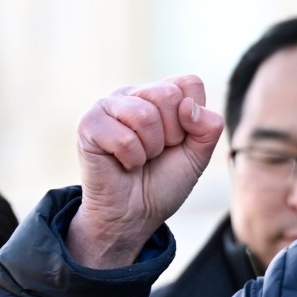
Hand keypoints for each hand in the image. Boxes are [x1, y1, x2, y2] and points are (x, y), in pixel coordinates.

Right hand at [69, 76, 224, 268]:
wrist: (136, 213)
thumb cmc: (164, 180)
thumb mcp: (198, 155)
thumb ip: (208, 128)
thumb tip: (188, 105)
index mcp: (160, 95)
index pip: (189, 83)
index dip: (193, 118)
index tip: (179, 140)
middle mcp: (134, 93)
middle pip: (167, 94)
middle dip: (171, 134)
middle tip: (157, 152)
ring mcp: (108, 106)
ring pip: (145, 115)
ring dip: (150, 148)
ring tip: (140, 158)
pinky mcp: (88, 124)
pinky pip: (123, 138)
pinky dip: (131, 159)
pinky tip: (123, 163)